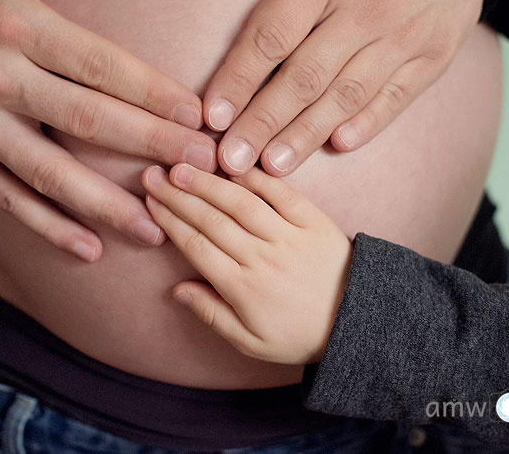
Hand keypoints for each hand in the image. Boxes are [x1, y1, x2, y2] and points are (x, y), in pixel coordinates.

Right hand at [0, 0, 214, 260]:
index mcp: (16, 24)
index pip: (96, 62)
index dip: (150, 90)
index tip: (197, 115)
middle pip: (83, 118)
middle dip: (148, 146)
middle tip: (201, 169)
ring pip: (47, 172)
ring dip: (104, 205)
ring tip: (158, 227)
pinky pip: (8, 199)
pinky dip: (47, 227)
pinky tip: (89, 250)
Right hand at [142, 163, 349, 364]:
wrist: (358, 323)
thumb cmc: (300, 334)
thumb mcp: (251, 343)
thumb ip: (212, 314)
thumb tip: (176, 289)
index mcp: (244, 288)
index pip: (197, 246)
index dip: (170, 221)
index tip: (150, 202)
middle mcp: (263, 257)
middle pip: (211, 219)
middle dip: (178, 196)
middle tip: (153, 175)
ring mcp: (290, 236)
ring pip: (241, 203)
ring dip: (208, 183)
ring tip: (183, 167)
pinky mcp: (314, 221)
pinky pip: (281, 193)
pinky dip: (256, 178)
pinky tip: (234, 166)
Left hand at [204, 0, 482, 175]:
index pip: (273, 33)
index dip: (239, 77)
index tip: (211, 113)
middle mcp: (365, 8)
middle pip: (304, 76)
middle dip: (262, 122)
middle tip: (230, 161)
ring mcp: (404, 35)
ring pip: (346, 95)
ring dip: (306, 134)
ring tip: (271, 168)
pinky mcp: (434, 55)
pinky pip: (397, 96)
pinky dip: (368, 123)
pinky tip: (337, 146)